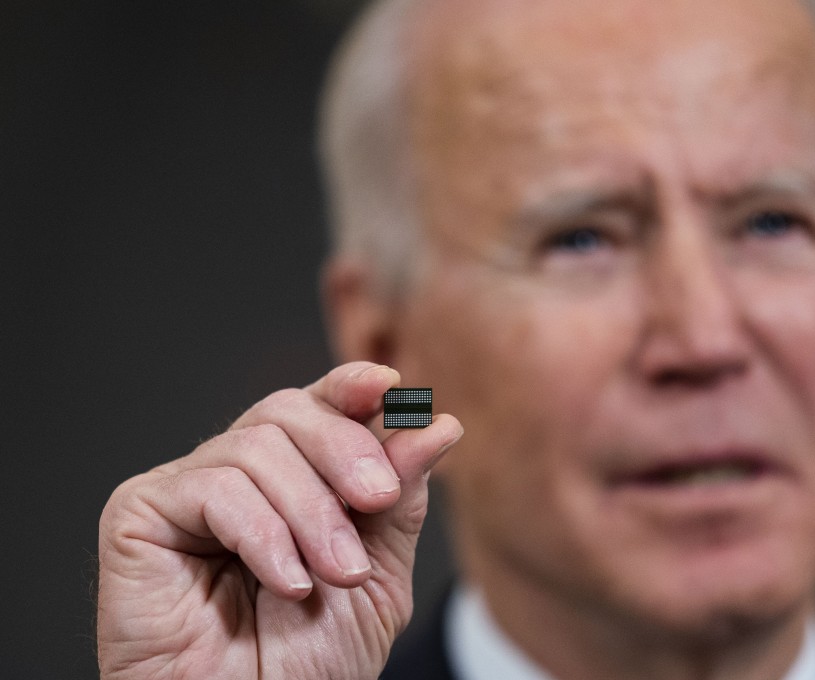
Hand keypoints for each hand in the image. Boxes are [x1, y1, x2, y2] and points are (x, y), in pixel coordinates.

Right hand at [97, 362, 461, 678]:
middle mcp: (236, 475)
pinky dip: (263, 533)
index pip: (316, 406)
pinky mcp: (139, 514)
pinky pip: (212, 487)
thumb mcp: (380, 574)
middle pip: (287, 410)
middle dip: (344, 451)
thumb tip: (436, 425)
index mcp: (291, 479)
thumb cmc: (308, 663)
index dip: (351, 387)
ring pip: (255, 446)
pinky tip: (286, 581)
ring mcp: (186, 490)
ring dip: (312, 512)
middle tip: (378, 500)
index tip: (391, 387)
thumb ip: (401, 498)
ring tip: (337, 574)